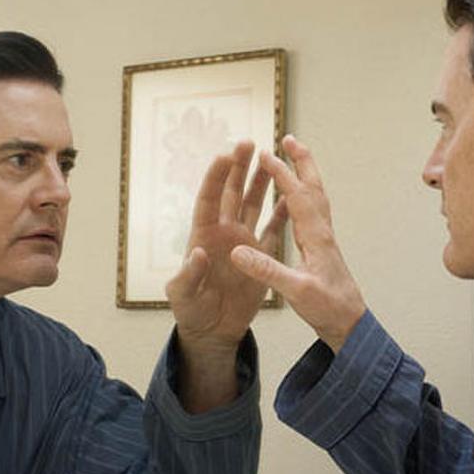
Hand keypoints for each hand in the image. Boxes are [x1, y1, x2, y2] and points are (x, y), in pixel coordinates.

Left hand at [167, 140, 287, 353]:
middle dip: (239, 167)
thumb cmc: (191, 312)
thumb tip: (196, 253)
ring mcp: (242, 241)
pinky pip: (273, 228)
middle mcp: (223, 233)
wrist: (213, 330)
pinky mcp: (259, 255)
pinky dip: (281, 213)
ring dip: (260, 181)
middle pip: (231, 193)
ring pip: (252, 204)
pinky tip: (291, 196)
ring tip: (270, 158)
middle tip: (248, 143)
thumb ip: (187, 276)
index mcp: (203, 236)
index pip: (208, 200)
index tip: (224, 155)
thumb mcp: (182, 296)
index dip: (215, 177)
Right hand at [229, 135, 365, 352]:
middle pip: (314, 187)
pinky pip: (313, 212)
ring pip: (316, 196)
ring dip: (305, 173)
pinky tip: (297, 199)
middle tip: (289, 139)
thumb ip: (267, 271)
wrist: (351, 325)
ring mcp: (324, 239)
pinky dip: (304, 195)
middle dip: (302, 161)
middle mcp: (322, 233)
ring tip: (293, 157)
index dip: (281, 174)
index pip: (297, 197)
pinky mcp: (322, 249)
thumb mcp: (296, 292)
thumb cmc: (328, 310)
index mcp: (316, 238)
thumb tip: (239, 252)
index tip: (266, 154)